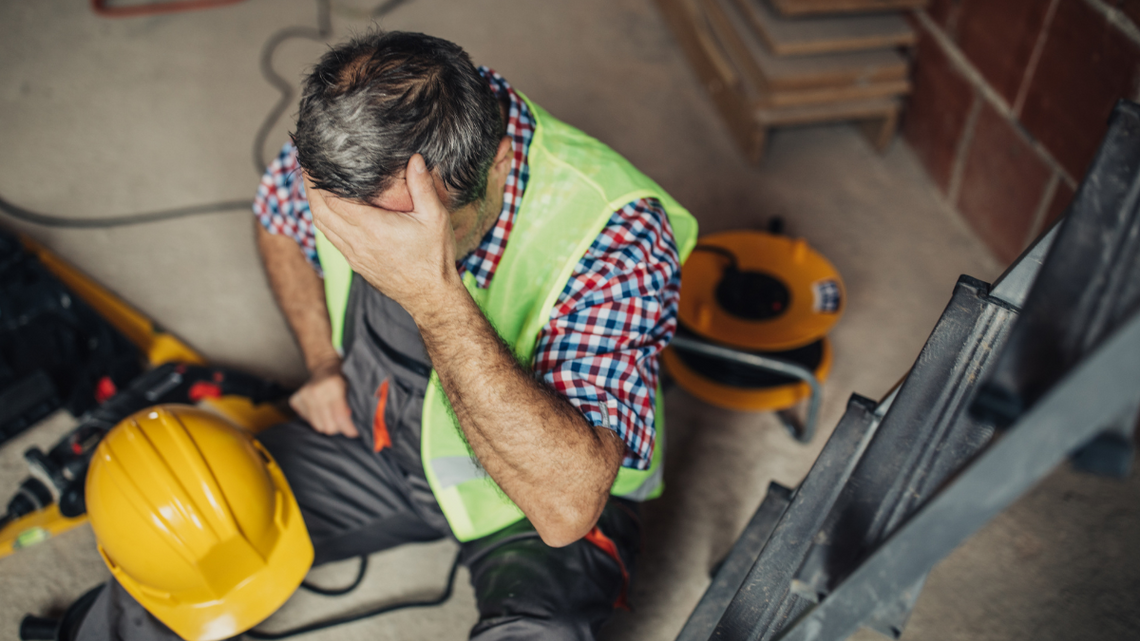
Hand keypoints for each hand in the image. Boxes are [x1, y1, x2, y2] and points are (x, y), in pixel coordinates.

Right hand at [289, 360, 357, 437]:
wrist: (324, 368)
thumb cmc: (342, 380)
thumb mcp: (352, 389)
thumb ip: (354, 406)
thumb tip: (354, 426)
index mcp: (333, 387)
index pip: (340, 418)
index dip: (349, 429)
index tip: (354, 433)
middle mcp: (315, 392)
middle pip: (328, 427)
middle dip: (338, 427)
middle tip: (342, 421)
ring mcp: (303, 397)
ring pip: (318, 426)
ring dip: (327, 424)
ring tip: (331, 414)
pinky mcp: (294, 401)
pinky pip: (308, 421)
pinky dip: (316, 419)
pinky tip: (321, 410)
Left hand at [305, 154, 461, 318]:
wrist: (430, 296)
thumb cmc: (433, 258)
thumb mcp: (434, 218)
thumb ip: (422, 187)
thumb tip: (414, 159)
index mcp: (372, 227)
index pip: (333, 200)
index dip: (320, 180)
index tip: (316, 162)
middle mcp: (357, 242)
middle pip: (320, 212)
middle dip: (310, 188)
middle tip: (308, 167)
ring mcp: (354, 254)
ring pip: (322, 226)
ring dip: (315, 205)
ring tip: (313, 185)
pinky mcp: (355, 263)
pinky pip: (331, 238)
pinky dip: (325, 220)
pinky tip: (330, 211)